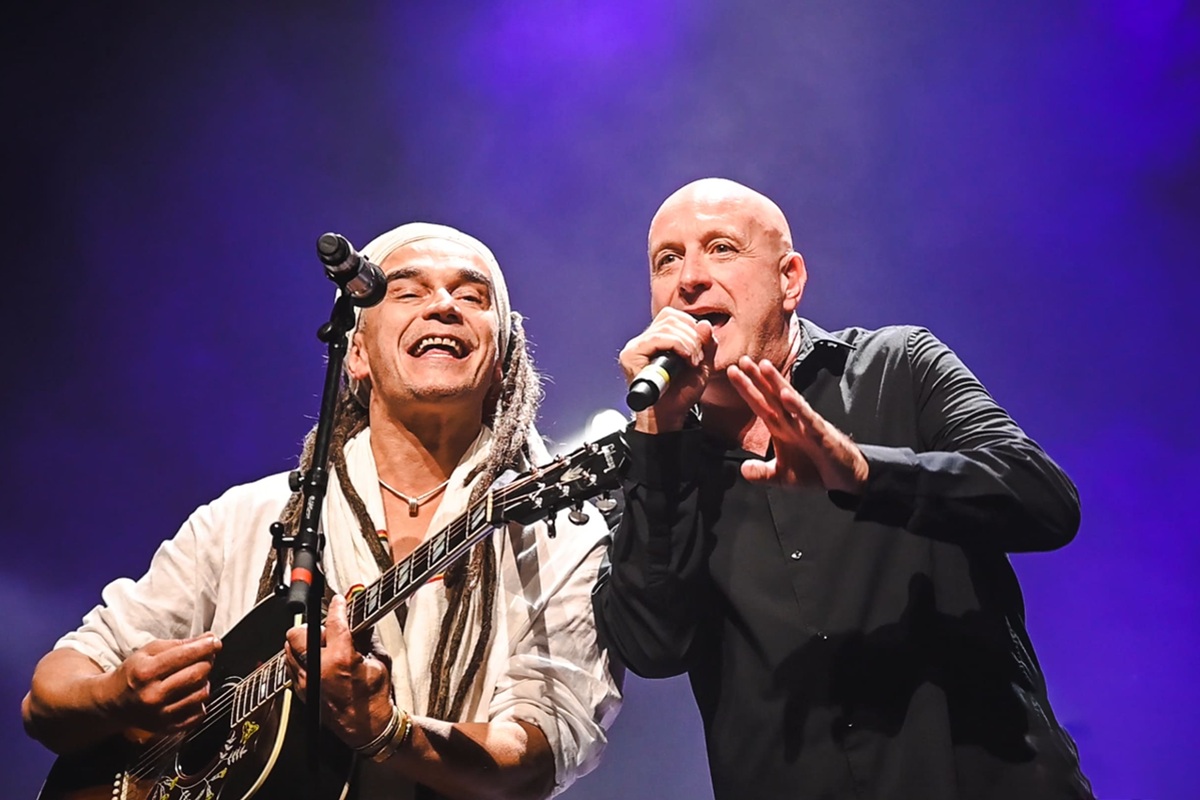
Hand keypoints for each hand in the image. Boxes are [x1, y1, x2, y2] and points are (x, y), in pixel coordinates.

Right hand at [107, 634, 220, 734]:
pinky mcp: (168, 728)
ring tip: (193, 676)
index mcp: (145, 672)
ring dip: (204, 681)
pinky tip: (190, 693)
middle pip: (197, 674)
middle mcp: (153, 695)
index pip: (185, 656)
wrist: (114, 703)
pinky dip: (200, 701)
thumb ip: (179, 644)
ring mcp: (161, 715)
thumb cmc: (133, 674)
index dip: (206, 646)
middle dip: (207, 662)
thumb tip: (208, 639)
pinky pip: (199, 713)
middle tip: (204, 658)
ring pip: (201, 694)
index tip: (214, 642)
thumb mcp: (149, 651)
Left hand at [284, 594, 393, 749]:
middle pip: (297, 634)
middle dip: (310, 626)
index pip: (333, 622)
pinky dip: (299, 659)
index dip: (337, 607)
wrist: (366, 727)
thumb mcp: (380, 662)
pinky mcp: (302, 692)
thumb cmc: (375, 698)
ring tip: (318, 645)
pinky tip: (314, 661)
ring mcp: (307, 681)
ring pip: (289, 649)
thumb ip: (368, 638)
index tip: (339, 601)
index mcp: (341, 659)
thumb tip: (363, 621)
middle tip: (324, 628)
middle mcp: (319, 669)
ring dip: (302, 643)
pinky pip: (291, 667)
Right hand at [619, 308, 715, 432]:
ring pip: (666, 326)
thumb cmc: (682, 395)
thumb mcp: (702, 366)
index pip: (672, 316)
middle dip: (692, 336)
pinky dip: (677, 345)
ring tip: (693, 362)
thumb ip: (706, 344)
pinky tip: (686, 360)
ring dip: (687, 342)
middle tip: (698, 358)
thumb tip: (704, 323)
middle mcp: (642, 341)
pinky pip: (657, 338)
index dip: (691, 326)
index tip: (700, 349)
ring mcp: (634, 347)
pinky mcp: (631, 355)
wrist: (669, 416)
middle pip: (670, 318)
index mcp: (655, 340)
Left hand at [727, 356, 868, 493]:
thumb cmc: (815, 470)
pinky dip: (797, 407)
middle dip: (757, 378)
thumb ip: (762, 473)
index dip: (747, 389)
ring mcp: (807, 425)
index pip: (760, 404)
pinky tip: (786, 395)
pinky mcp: (821, 434)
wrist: (844, 479)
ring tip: (763, 366)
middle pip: (772, 395)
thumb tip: (743, 470)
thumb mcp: (782, 476)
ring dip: (777, 382)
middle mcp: (793, 422)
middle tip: (742, 359)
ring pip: (789, 400)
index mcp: (782, 428)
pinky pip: (808, 418)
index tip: (732, 372)